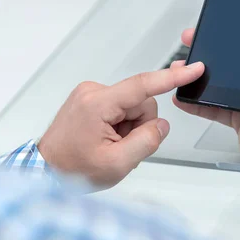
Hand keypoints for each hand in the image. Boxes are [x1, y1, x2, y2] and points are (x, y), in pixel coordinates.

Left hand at [38, 63, 204, 188]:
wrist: (45, 171)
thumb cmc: (73, 169)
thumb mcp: (117, 164)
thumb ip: (146, 142)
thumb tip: (162, 125)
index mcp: (97, 104)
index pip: (143, 85)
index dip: (172, 78)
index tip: (194, 68)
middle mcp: (93, 92)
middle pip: (141, 102)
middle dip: (139, 126)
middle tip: (122, 148)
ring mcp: (90, 94)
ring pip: (132, 106)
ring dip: (129, 128)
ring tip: (110, 145)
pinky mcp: (90, 99)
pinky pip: (121, 108)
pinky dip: (121, 125)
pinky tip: (106, 139)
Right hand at [173, 0, 239, 175]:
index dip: (237, 27)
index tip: (219, 19)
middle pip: (232, 56)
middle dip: (209, 48)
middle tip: (191, 40)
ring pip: (219, 80)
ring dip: (198, 73)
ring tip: (181, 67)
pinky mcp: (239, 116)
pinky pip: (212, 105)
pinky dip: (195, 101)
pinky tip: (182, 95)